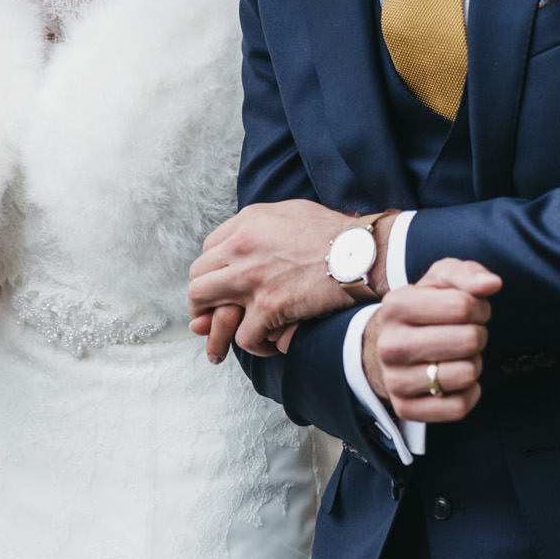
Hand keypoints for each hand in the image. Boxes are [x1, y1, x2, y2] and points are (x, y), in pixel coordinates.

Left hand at [189, 201, 395, 363]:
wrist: (362, 253)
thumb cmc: (335, 233)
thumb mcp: (291, 213)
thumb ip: (261, 225)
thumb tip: (247, 240)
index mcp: (247, 223)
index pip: (208, 251)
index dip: (212, 272)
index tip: (222, 286)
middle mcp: (241, 247)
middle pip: (197, 277)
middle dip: (202, 300)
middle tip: (214, 315)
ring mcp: (251, 277)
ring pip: (202, 304)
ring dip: (214, 324)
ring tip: (226, 335)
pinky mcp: (268, 307)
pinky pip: (242, 335)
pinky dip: (253, 345)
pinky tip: (267, 344)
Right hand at [364, 258, 501, 422]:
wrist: (388, 347)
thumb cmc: (423, 308)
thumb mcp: (439, 279)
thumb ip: (467, 274)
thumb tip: (492, 283)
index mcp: (395, 306)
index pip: (462, 305)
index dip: (479, 306)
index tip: (473, 309)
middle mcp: (390, 345)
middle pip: (469, 341)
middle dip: (478, 334)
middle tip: (467, 332)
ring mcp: (395, 381)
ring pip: (466, 375)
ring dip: (474, 363)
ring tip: (459, 355)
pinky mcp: (406, 408)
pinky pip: (459, 407)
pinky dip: (469, 393)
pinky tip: (458, 380)